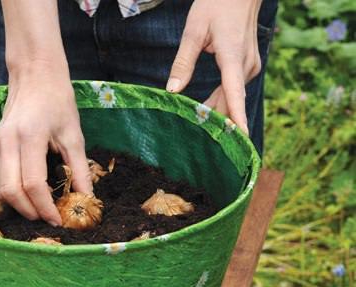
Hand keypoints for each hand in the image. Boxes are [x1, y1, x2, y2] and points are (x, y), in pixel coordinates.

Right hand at [0, 63, 91, 225]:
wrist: (34, 74)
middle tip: (48, 219)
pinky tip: (30, 194)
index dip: (45, 207)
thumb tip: (87, 199)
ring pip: (0, 189)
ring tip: (40, 210)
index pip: (33, 184)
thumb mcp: (74, 134)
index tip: (58, 220)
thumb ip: (79, 169)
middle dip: (29, 212)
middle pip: (11, 192)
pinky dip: (12, 192)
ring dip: (19, 205)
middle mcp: (7, 142)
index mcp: (29, 137)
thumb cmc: (58, 100)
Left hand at [166, 0, 262, 133]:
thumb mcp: (193, 31)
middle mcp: (246, 64)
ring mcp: (251, 65)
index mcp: (232, 55)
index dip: (237, 116)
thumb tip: (173, 90)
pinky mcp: (249, 65)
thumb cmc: (215, 5)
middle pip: (231, 100)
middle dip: (216, 118)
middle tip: (195, 135)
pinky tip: (208, 109)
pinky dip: (223, 99)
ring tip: (198, 124)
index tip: (240, 137)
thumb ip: (183, 62)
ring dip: (218, 109)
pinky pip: (236, 88)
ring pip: (233, 95)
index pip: (234, 92)